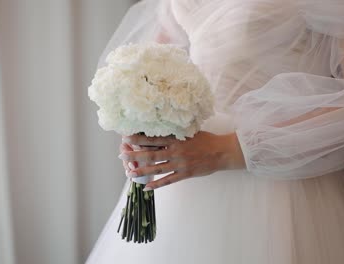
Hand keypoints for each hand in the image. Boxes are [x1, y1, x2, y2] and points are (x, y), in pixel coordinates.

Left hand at [118, 131, 244, 190]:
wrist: (221, 151)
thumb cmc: (206, 140)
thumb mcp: (189, 132)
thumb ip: (175, 133)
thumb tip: (160, 129)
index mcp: (176, 139)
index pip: (153, 138)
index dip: (138, 139)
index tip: (126, 138)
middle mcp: (175, 151)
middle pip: (151, 153)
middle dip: (135, 155)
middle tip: (122, 156)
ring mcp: (180, 163)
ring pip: (157, 168)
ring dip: (142, 171)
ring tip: (130, 173)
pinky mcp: (185, 174)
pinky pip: (168, 180)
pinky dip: (157, 184)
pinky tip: (147, 187)